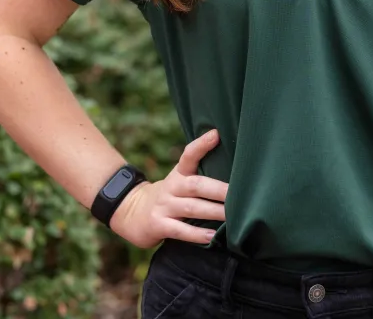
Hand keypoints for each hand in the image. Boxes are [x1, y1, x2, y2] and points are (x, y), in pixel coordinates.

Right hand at [110, 129, 228, 247]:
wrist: (132, 212)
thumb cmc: (169, 196)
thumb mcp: (179, 180)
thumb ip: (199, 174)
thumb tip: (235, 170)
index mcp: (179, 173)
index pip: (189, 155)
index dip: (202, 144)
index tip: (216, 134)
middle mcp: (172, 187)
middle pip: (196, 185)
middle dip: (218, 189)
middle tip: (240, 192)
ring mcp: (164, 206)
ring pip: (191, 208)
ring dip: (213, 212)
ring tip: (232, 215)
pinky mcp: (159, 225)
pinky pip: (180, 230)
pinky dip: (197, 234)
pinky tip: (212, 237)